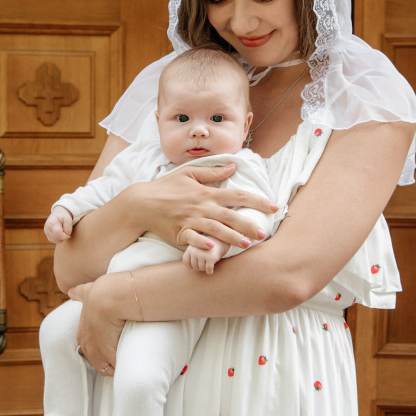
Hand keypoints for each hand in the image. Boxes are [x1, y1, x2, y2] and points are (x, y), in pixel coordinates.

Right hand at [44, 206, 72, 243]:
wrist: (58, 214)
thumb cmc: (63, 216)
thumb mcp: (68, 219)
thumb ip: (68, 228)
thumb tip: (67, 236)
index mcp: (51, 223)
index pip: (57, 233)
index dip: (64, 236)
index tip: (68, 233)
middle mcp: (47, 228)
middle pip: (56, 238)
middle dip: (63, 237)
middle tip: (66, 231)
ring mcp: (46, 232)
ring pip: (55, 240)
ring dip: (61, 238)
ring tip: (63, 231)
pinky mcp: (47, 235)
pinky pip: (53, 241)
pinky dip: (58, 239)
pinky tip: (60, 233)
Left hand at [67, 278, 124, 374]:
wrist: (109, 298)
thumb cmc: (101, 294)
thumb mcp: (87, 292)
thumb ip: (79, 293)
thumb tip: (71, 291)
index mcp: (83, 335)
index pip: (92, 351)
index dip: (102, 351)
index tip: (113, 347)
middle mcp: (88, 347)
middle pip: (99, 364)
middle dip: (110, 361)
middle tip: (122, 354)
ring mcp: (98, 354)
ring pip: (109, 368)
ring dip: (118, 365)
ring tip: (129, 359)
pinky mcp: (111, 357)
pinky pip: (119, 368)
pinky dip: (126, 366)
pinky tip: (134, 361)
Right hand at [140, 163, 276, 250]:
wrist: (142, 202)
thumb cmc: (166, 187)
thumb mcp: (189, 173)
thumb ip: (213, 172)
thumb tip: (233, 167)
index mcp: (207, 192)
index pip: (237, 195)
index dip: (257, 200)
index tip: (273, 206)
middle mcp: (202, 207)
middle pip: (230, 216)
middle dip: (248, 225)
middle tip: (264, 233)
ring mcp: (191, 220)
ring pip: (215, 229)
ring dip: (230, 237)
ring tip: (245, 245)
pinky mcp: (180, 233)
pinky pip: (192, 239)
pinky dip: (201, 244)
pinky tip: (211, 249)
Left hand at [182, 236, 228, 273]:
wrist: (219, 242)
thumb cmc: (205, 249)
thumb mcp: (195, 250)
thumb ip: (190, 258)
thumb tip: (190, 269)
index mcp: (190, 248)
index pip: (186, 263)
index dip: (191, 265)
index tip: (197, 262)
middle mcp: (195, 251)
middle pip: (194, 267)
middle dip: (200, 267)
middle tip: (205, 262)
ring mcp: (202, 254)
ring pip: (201, 269)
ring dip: (205, 269)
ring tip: (208, 262)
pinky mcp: (211, 258)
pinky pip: (208, 270)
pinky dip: (210, 271)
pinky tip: (211, 269)